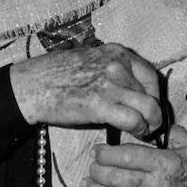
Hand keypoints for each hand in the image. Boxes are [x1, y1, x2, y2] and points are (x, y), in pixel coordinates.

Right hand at [9, 43, 161, 136]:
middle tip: (152, 123)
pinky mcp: (101, 105)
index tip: (152, 105)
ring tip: (145, 131)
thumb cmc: (57, 75)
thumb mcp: (92, 61)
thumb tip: (133, 90)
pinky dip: (139, 129)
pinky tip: (135, 133)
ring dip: (150, 123)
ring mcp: (110, 84)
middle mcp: (118, 65)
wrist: (31, 85)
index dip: (155, 94)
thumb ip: (115, 71)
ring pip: (148, 107)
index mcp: (117, 52)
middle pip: (151, 93)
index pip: (150, 74)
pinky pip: (134, 120)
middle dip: (154, 111)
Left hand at [82, 125, 186, 186]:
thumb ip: (161, 132)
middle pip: (120, 179)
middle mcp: (161, 186)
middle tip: (92, 167)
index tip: (97, 151)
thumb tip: (138, 123)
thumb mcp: (183, 139)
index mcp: (166, 163)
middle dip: (99, 172)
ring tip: (89, 185)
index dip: (108, 154)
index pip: (129, 157)